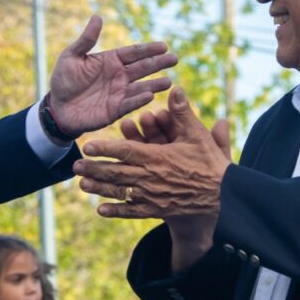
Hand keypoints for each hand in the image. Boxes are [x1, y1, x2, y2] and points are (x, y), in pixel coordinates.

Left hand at [47, 15, 177, 135]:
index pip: (133, 53)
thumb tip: (97, 16)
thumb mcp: (71, 56)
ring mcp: (118, 93)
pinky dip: (139, 100)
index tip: (163, 46)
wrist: (57, 107)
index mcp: (111, 61)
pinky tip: (149, 95)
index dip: (148, 49)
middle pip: (142, 68)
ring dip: (154, 84)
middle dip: (158, 63)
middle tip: (174, 58)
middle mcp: (119, 76)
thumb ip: (86, 39)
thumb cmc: (63, 80)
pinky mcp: (115, 110)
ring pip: (140, 87)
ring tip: (168, 82)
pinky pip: (129, 104)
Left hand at [73, 87, 230, 219]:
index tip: (87, 146)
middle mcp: (150, 178)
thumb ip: (184, 113)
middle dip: (94, 169)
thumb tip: (176, 88)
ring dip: (99, 188)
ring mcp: (151, 196)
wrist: (224, 199)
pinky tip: (101, 210)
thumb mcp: (198, 136)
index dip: (105, 148)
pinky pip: (132, 211)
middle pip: (115, 173)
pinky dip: (116, 210)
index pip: (125, 151)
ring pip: (120, 192)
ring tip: (82, 185)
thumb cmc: (210, 165)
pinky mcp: (156, 210)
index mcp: (157, 158)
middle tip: (75, 166)